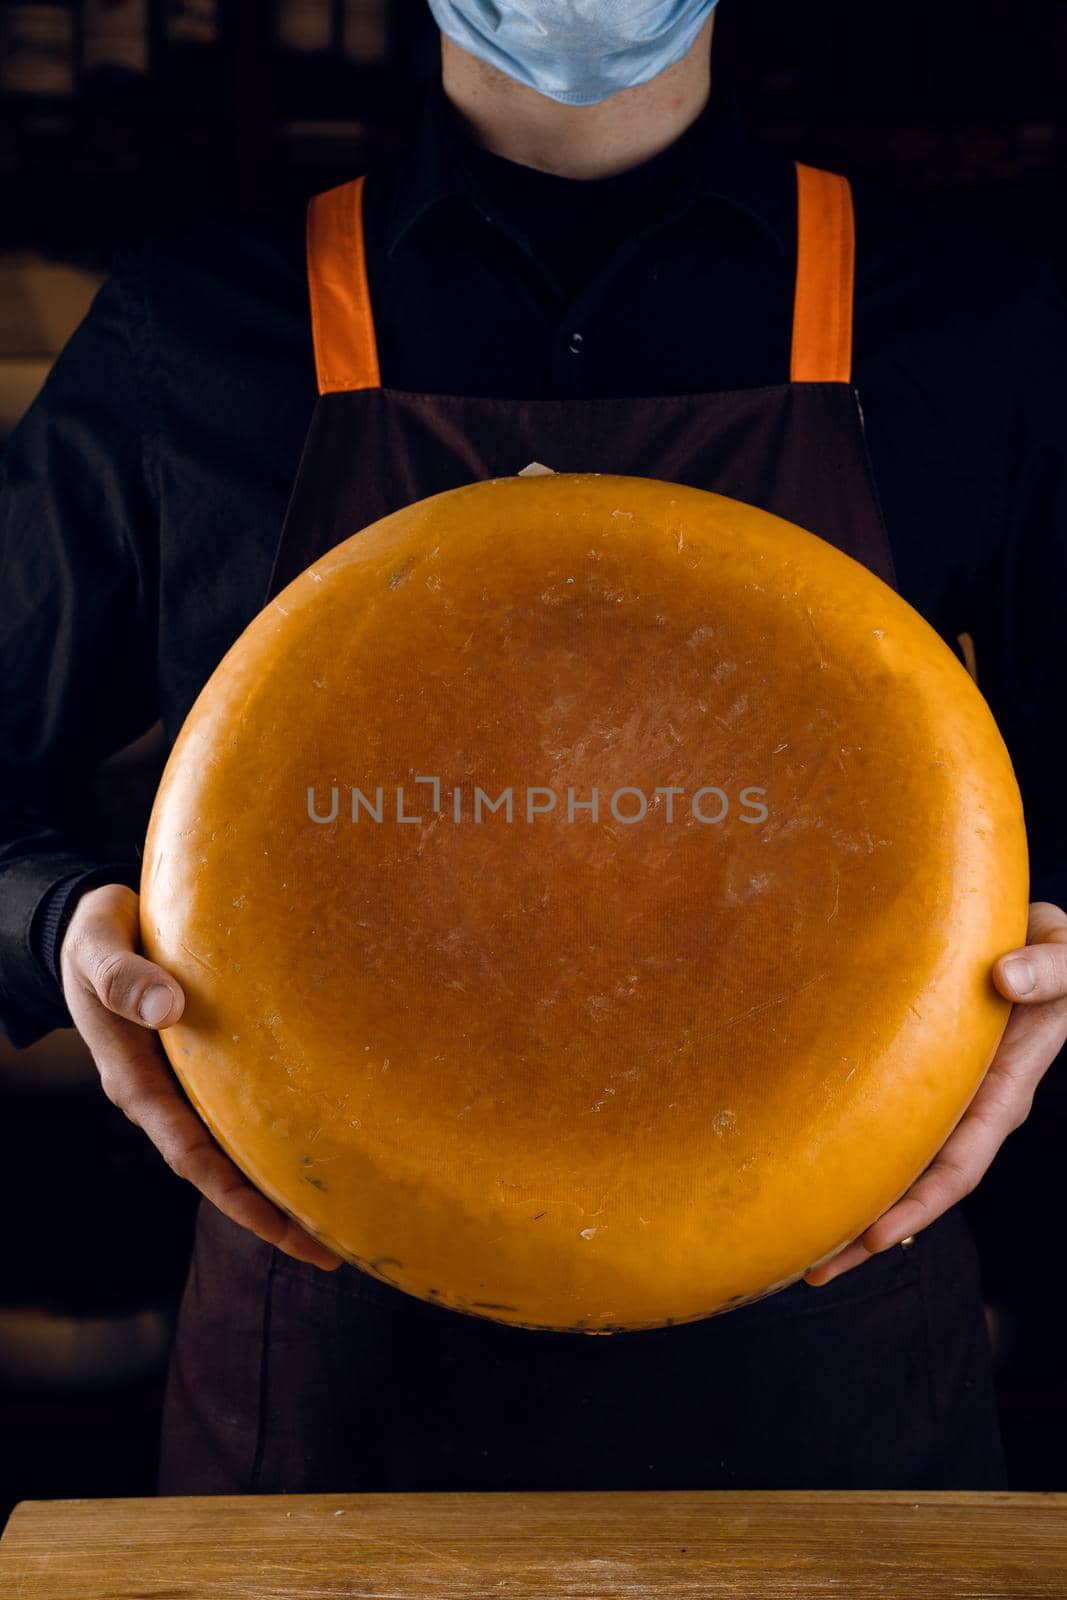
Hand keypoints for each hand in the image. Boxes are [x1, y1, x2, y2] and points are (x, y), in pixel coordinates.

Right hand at [60, 882, 341, 1271]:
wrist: (97, 924)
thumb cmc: (97, 936)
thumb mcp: (96, 948)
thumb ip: (124, 977)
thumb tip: (168, 1008)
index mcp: (134, 1082)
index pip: (191, 1156)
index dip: (236, 1198)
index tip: (282, 1233)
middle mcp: (163, 1095)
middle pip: (223, 1169)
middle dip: (272, 1213)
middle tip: (334, 1249)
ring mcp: (185, 1083)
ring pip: (238, 1143)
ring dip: (282, 1180)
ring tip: (345, 1212)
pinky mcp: (206, 1062)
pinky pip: (246, 1104)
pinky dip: (281, 1128)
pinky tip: (324, 1137)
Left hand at [804, 900, 1066, 1286]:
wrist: (1040, 946)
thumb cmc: (1055, 953)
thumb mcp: (1064, 955)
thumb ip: (1049, 970)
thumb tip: (1006, 979)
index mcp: (1005, 1090)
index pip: (961, 1163)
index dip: (919, 1203)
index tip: (875, 1237)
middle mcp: (972, 1108)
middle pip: (918, 1186)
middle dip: (869, 1232)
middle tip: (810, 1271)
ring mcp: (946, 1099)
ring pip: (895, 1166)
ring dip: (852, 1206)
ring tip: (797, 1248)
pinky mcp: (922, 1081)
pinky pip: (884, 1129)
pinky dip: (849, 1158)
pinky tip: (807, 1175)